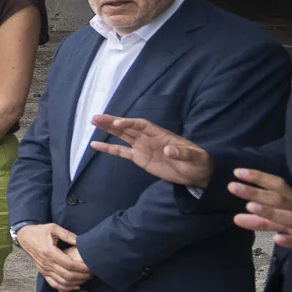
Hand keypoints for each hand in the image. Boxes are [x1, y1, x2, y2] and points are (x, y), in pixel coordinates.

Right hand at [16, 222, 92, 291]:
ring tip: (87, 281)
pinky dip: (67, 290)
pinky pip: (55, 285)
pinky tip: (77, 290)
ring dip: (76, 285)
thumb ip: (67, 234)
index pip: (68, 264)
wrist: (24, 237)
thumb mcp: (53, 228)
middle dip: (82, 277)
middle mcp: (46, 264)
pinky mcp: (44, 273)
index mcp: (49, 252)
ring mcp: (44, 270)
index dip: (81, 267)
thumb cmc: (40, 231)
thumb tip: (80, 241)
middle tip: (93, 274)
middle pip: (67, 276)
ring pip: (62, 283)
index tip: (91, 267)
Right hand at [89, 114, 212, 187]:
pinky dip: (108, 148)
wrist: (196, 173)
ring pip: (122, 136)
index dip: (129, 123)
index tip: (118, 124)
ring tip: (94, 122)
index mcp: (160, 134)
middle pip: (128, 127)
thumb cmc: (198, 162)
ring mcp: (142, 147)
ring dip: (108, 129)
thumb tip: (169, 149)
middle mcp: (148, 138)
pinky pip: (121, 152)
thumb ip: (182, 152)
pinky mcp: (139, 158)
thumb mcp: (194, 157)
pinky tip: (95, 145)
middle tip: (97, 117)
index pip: (142, 125)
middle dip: (112, 122)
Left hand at [228, 170, 291, 269]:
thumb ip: (263, 221)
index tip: (237, 172)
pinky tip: (278, 240)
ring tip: (251, 207)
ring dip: (271, 212)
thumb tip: (237, 217)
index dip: (258, 178)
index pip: (277, 186)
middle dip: (255, 192)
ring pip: (290, 218)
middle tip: (232, 186)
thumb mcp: (287, 224)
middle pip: (278, 198)